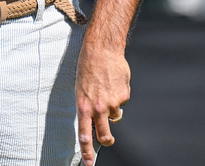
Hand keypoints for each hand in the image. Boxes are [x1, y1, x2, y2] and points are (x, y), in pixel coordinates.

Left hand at [75, 43, 129, 165]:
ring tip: (106, 89)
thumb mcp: (81, 89)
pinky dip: (119, 94)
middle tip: (107, 140)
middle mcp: (97, 108)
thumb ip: (88, 106)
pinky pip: (122, 102)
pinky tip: (114, 81)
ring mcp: (112, 103)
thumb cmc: (88, 68)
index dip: (86, 152)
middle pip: (104, 135)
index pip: (84, 134)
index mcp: (83, 106)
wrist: (101, 50)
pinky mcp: (124, 96)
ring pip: (115, 116)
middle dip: (106, 140)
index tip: (88, 163)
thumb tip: (98, 120)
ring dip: (113, 108)